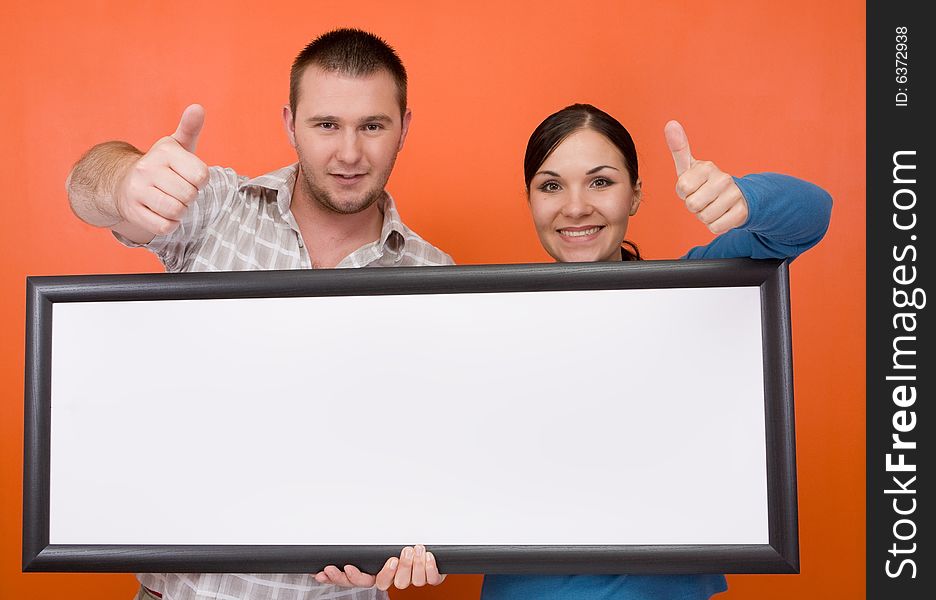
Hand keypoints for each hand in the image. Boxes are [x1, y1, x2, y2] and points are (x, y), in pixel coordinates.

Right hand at [115, 104, 209, 235]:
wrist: (125, 184)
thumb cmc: (162, 166)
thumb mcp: (177, 146)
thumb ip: (190, 128)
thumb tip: (198, 107)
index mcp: (164, 152)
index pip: (201, 176)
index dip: (200, 181)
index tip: (189, 176)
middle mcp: (147, 168)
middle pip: (189, 195)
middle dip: (190, 197)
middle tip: (179, 190)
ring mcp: (137, 191)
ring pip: (177, 211)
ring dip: (180, 212)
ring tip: (172, 201)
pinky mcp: (133, 211)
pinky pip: (165, 226)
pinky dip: (170, 224)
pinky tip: (162, 213)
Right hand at [314, 544, 446, 590]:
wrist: (433, 545)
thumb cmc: (407, 538)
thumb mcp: (384, 534)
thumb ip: (370, 535)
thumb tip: (354, 521)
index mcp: (379, 570)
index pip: (357, 580)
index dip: (347, 577)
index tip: (345, 567)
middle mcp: (393, 578)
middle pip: (381, 583)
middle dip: (388, 572)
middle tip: (393, 559)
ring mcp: (410, 579)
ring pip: (406, 582)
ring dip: (410, 566)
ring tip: (412, 550)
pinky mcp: (429, 578)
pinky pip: (429, 580)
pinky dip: (429, 567)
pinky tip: (427, 556)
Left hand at [665, 120, 747, 234]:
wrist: (737, 196)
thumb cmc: (705, 182)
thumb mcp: (690, 167)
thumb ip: (679, 148)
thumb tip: (670, 123)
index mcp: (708, 167)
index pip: (682, 188)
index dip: (684, 192)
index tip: (692, 187)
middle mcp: (723, 178)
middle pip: (692, 205)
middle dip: (694, 206)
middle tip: (703, 198)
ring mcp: (734, 195)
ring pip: (704, 217)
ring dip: (704, 216)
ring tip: (713, 205)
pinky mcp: (741, 212)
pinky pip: (716, 227)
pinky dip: (715, 225)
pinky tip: (722, 214)